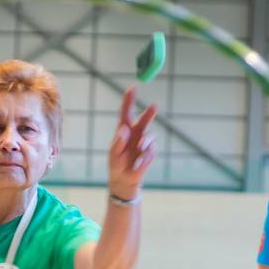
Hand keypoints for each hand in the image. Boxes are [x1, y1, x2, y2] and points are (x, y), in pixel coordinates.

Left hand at [107, 88, 158, 202]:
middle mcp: (135, 134)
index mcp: (124, 130)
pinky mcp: (150, 152)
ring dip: (145, 143)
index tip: (133, 88)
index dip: (129, 100)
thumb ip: (118, 142)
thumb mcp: (113, 154)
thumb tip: (124, 130)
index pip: (126, 112)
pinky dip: (144, 158)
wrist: (124, 180)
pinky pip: (150, 151)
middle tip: (155, 106)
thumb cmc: (116, 165)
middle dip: (149, 113)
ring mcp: (144, 142)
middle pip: (144, 119)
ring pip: (149, 136)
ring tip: (139, 150)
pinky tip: (138, 164)